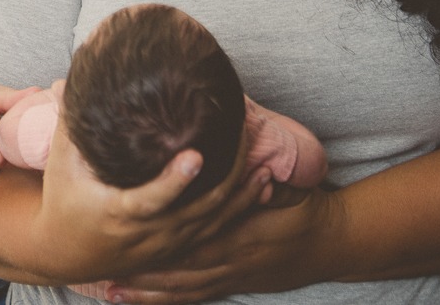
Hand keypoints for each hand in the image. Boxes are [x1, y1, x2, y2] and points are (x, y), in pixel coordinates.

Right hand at [32, 122, 270, 281]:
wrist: (65, 253)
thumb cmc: (63, 200)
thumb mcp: (61, 162)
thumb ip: (68, 120)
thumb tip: (71, 75)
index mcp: (118, 213)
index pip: (151, 199)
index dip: (174, 181)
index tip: (195, 157)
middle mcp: (147, 233)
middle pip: (198, 210)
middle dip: (227, 177)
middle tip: (246, 138)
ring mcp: (166, 244)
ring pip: (214, 223)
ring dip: (242, 194)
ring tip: (264, 162)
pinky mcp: (176, 248)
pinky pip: (216, 230)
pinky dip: (240, 209)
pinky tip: (261, 187)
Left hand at [103, 185, 344, 302]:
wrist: (334, 246)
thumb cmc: (308, 209)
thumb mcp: (289, 187)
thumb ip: (259, 175)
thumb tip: (242, 150)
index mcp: (242, 235)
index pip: (198, 239)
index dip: (164, 240)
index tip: (131, 234)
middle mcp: (232, 260)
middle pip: (181, 271)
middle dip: (143, 273)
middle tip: (104, 272)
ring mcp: (231, 277)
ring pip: (183, 290)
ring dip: (147, 293)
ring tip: (110, 292)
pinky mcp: (233, 285)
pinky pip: (195, 297)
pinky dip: (166, 300)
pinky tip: (138, 301)